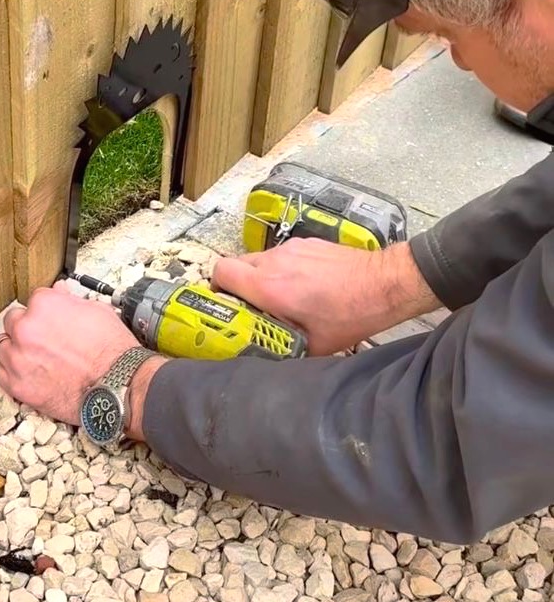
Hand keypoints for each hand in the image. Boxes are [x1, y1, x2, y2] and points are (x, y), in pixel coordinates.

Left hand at [0, 281, 164, 435]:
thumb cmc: (112, 350)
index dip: (44, 312)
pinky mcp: (16, 384)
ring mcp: (18, 357)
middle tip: (43, 340)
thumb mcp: (96, 311)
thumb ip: (69, 300)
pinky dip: (12, 372)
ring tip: (36, 358)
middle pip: (12, 321)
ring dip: (15, 349)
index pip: (33, 300)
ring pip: (2, 347)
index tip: (51, 322)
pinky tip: (29, 373)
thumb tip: (59, 291)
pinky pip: (1, 373)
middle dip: (26, 328)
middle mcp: (25, 328)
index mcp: (43, 305)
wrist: (118, 385)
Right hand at [212, 239, 438, 354]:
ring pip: (259, 260)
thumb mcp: (314, 345)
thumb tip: (269, 358)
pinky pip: (281, 256)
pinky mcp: (307, 243)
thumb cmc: (352, 314)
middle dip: (237, 286)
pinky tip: (302, 287)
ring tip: (280, 299)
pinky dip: (282, 270)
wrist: (385, 284)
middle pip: (236, 265)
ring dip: (261, 278)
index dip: (216, 287)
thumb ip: (284, 348)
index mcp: (270, 287)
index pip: (221, 272)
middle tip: (250, 307)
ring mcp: (291, 249)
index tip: (225, 304)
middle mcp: (275, 263)